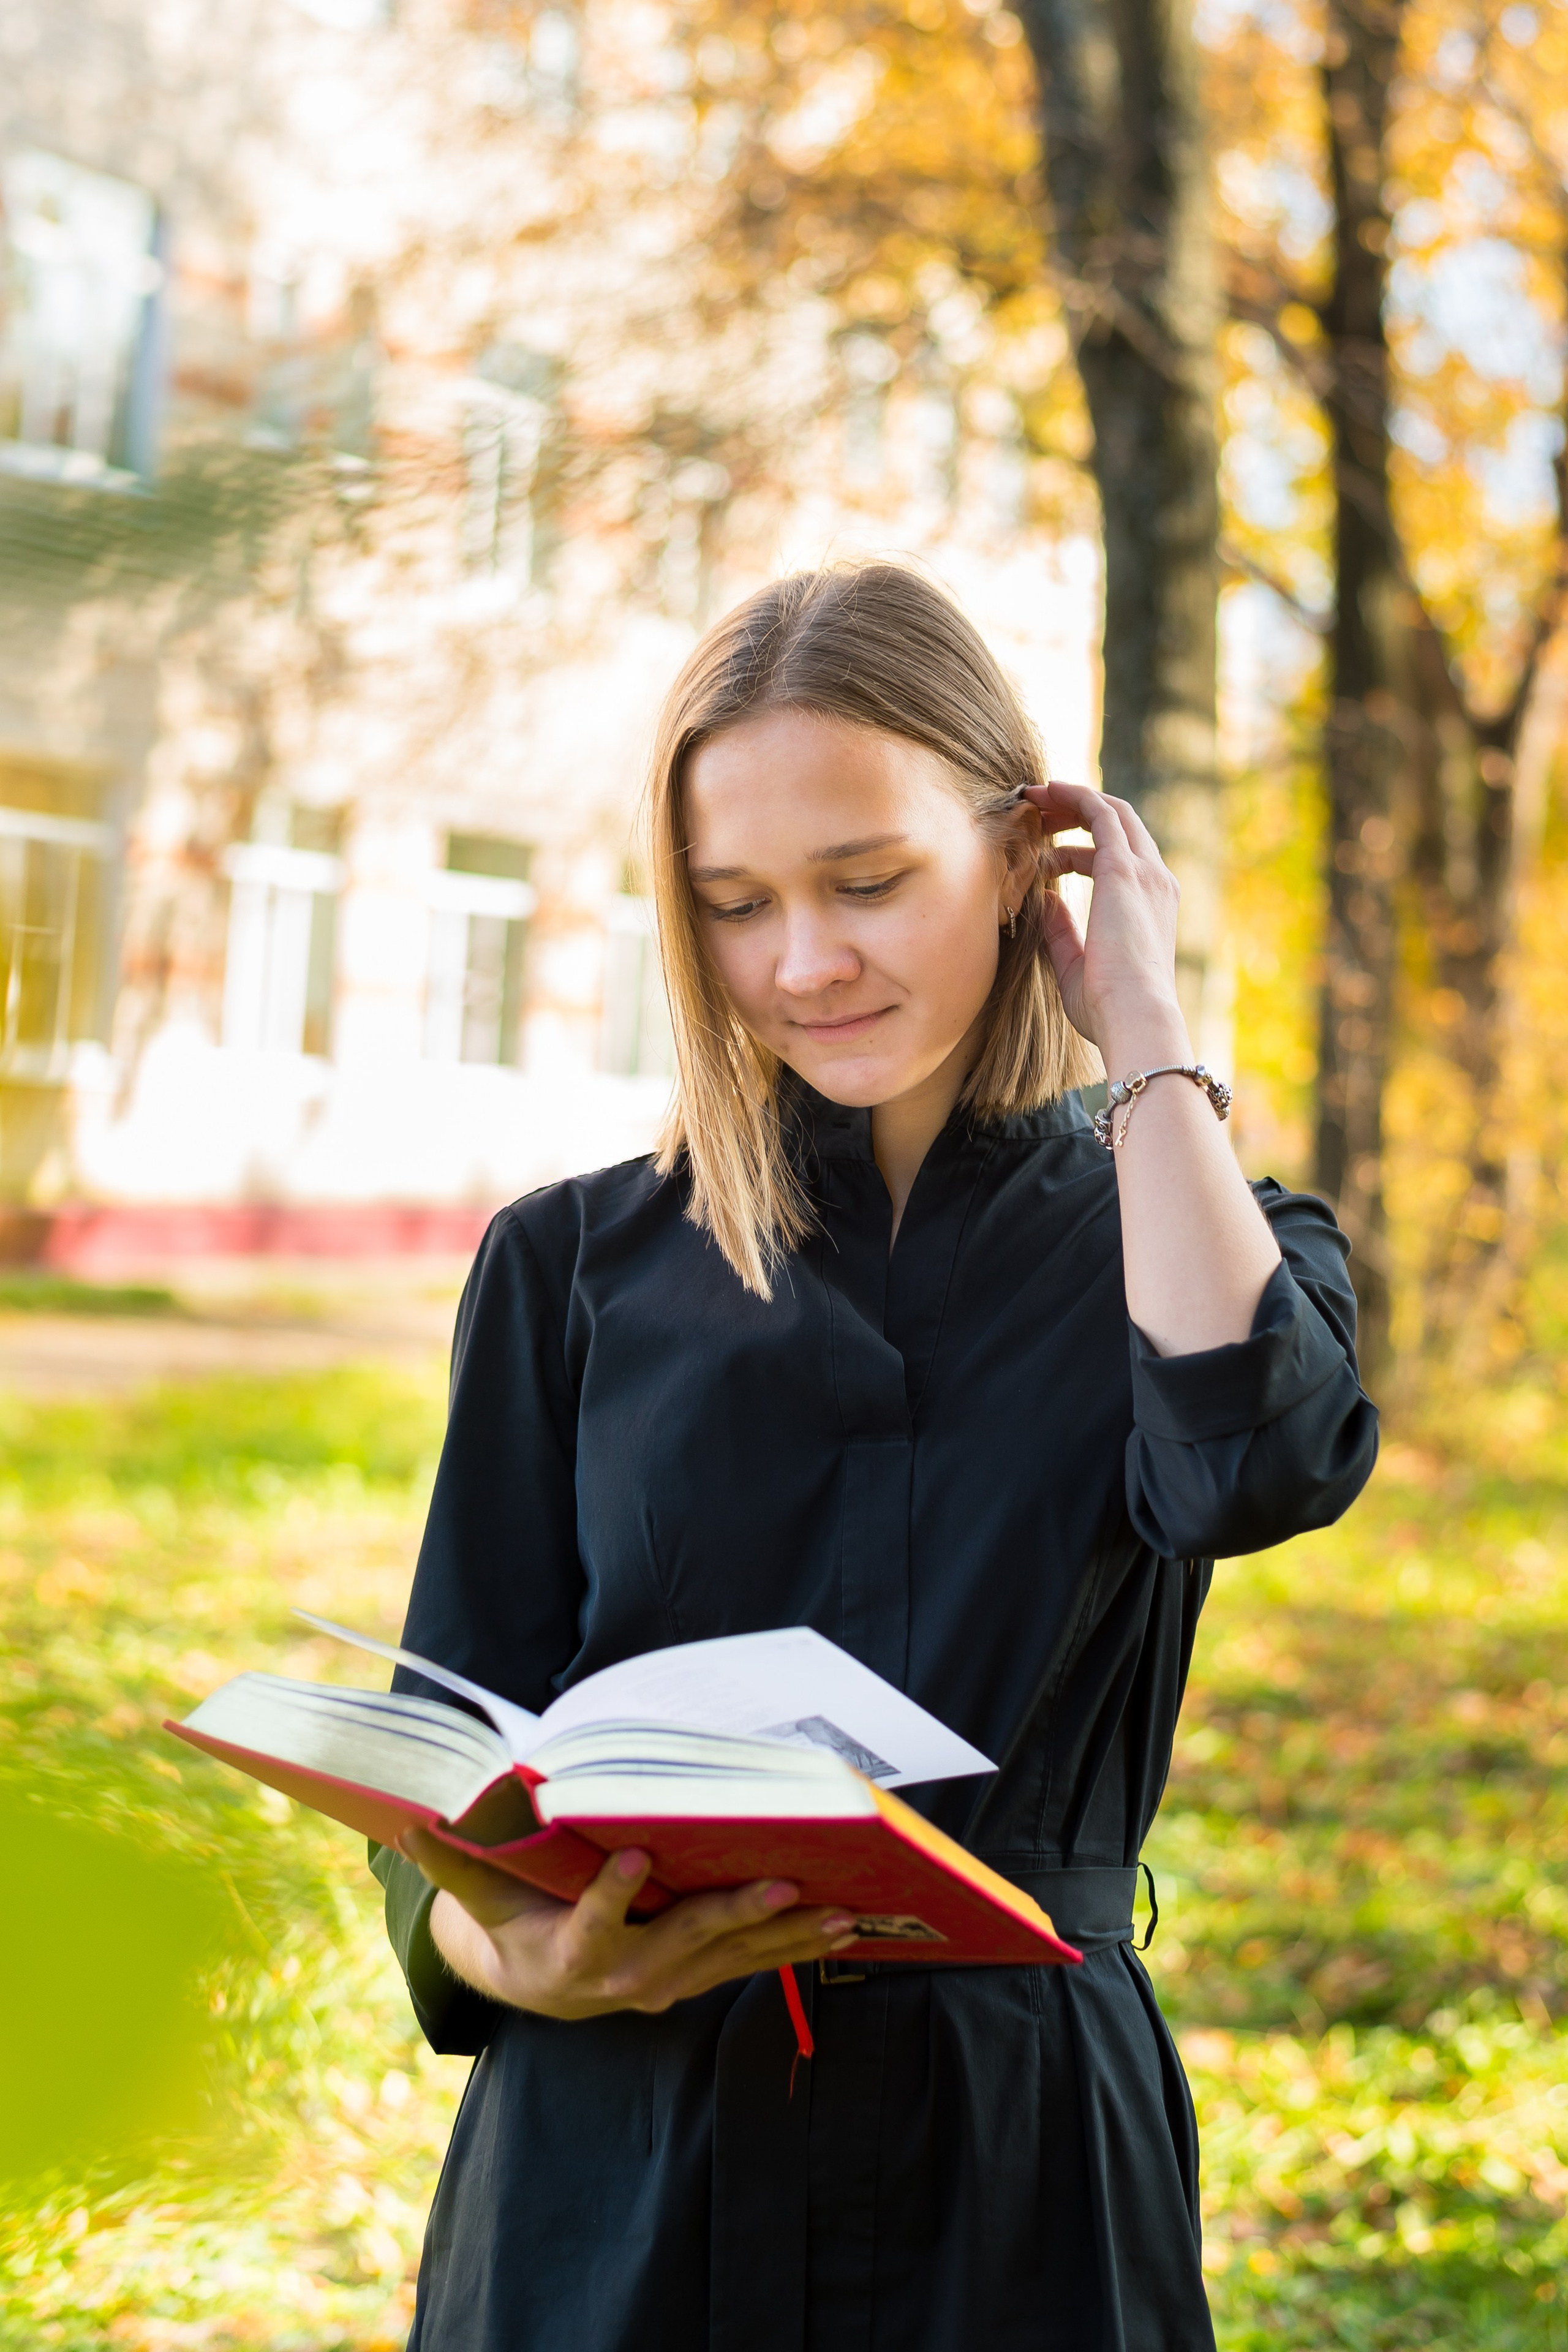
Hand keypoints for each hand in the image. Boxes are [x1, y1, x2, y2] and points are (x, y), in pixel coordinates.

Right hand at [399, 1828, 858, 2019]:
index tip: (635, 1859)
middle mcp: (628, 1979)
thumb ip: (452, 1864)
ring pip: (735, 1960)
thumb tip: (410, 1821)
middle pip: (685, 1944)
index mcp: (570, 1956)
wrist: (534, 1987)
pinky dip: (798, 1947)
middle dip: (737, 1912)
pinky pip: (754, 1965)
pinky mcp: (698, 1979)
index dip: (611, 1895)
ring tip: (844, 1911)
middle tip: (783, 1881)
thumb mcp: (476, 1901)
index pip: (593, 1927)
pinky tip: (850, 1927)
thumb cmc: (509, 1924)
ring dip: (790, 1936)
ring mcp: (670, 1984)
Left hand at [1024, 781, 1187, 1065]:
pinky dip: (1074, 796)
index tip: (1046, 855)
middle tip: (1038, 812)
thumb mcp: (1076, 966)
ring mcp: (1145, 873)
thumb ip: (1062, 933)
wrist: (1135, 1015)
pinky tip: (1046, 792)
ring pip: (1111, 813)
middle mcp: (1155, 882)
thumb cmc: (1108, 1006)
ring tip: (1034, 797)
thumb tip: (1045, 900)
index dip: (1079, 851)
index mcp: (1151, 908)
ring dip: (1072, 799)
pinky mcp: (1125, 869)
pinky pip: (1101, 813)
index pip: (1120, 862)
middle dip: (1077, 813)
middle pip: (1119, 826)